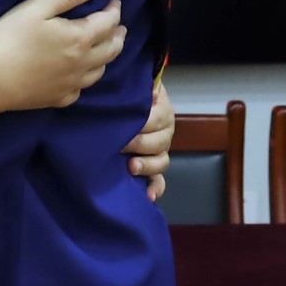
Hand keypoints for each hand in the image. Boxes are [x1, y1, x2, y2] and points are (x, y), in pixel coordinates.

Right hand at [0, 0, 126, 117]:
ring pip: (101, 70)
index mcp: (80, 38)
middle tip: (119, 26)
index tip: (115, 3)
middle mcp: (83, 63)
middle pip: (112, 49)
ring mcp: (73, 84)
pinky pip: (82, 89)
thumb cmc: (10, 38)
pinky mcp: (59, 99)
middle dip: (118, 34)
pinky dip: (88, 77)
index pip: (108, 22)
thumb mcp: (37, 7)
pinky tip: (82, 75)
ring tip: (107, 48)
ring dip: (108, 56)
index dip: (115, 10)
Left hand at [124, 79, 174, 202]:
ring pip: (161, 162)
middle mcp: (165, 133)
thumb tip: (152, 94)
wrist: (129, 107)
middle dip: (140, 145)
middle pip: (159, 142)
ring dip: (147, 166)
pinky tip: (149, 196)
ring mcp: (160, 151)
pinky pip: (160, 181)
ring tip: (132, 167)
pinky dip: (156, 189)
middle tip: (121, 146)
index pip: (155, 119)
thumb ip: (140, 90)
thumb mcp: (136, 88)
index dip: (141, 124)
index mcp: (162, 112)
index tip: (123, 128)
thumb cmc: (131, 97)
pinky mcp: (154, 168)